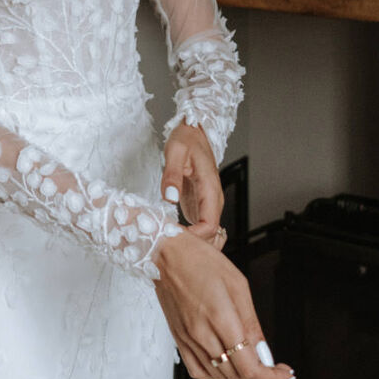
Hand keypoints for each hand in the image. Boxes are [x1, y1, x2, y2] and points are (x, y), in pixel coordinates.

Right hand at [154, 232, 294, 378]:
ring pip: (220, 377)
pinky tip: (227, 366)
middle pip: (237, 376)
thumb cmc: (200, 261)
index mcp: (220, 317)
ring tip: (254, 364)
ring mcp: (188, 339)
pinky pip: (199, 371)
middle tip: (275, 369)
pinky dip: (217, 375)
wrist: (166, 254)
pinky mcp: (179, 339)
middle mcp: (202, 333)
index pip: (249, 366)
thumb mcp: (238, 284)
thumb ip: (251, 323)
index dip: (271, 378)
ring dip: (241, 377)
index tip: (284, 374)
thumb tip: (264, 352)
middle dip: (262, 378)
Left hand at [162, 123, 223, 239]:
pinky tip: (171, 236)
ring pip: (206, 234)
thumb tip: (170, 198)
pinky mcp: (199, 205)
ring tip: (166, 244)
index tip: (173, 239)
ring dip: (190, 242)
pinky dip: (188, 235)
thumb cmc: (186, 139)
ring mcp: (207, 204)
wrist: (194, 132)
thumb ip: (172, 174)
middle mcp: (213, 200)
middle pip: (210, 235)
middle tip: (166, 246)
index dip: (194, 238)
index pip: (209, 226)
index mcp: (210, 189)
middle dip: (192, 245)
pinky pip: (199, 227)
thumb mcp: (175, 151)